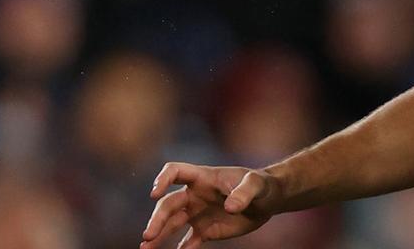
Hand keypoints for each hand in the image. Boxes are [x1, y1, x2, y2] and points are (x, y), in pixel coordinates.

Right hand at [140, 162, 278, 248]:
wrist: (268, 200)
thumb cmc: (261, 185)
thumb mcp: (256, 184)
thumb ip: (244, 192)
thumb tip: (231, 208)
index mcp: (203, 178)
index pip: (176, 171)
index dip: (163, 179)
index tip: (155, 194)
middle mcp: (195, 195)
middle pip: (169, 204)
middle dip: (157, 218)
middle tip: (148, 235)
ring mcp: (198, 213)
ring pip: (172, 224)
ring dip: (159, 235)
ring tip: (145, 248)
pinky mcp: (206, 230)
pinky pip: (188, 241)